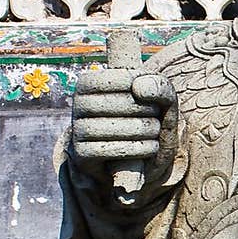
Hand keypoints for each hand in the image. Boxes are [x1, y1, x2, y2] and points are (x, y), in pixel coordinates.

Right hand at [70, 68, 177, 198]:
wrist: (136, 160)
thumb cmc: (146, 121)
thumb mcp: (160, 101)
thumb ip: (159, 86)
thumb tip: (139, 88)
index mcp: (91, 82)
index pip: (125, 78)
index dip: (147, 90)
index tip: (153, 99)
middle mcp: (79, 103)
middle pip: (123, 103)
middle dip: (149, 113)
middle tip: (154, 119)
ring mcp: (77, 129)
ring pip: (117, 127)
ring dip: (147, 132)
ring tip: (153, 133)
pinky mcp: (81, 154)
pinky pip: (111, 150)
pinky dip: (137, 150)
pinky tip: (147, 148)